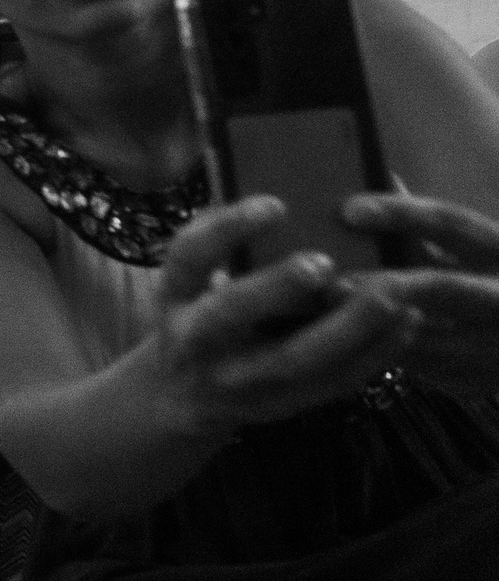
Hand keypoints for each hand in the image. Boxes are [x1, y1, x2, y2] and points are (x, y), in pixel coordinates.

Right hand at [147, 197, 419, 432]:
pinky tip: (406, 324)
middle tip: (324, 262)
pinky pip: (333, 384)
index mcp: (174, 296)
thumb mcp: (188, 282)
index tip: (275, 203)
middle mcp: (195, 339)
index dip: (227, 229)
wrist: (179, 398)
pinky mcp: (282, 404)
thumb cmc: (195, 317)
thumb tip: (272, 176)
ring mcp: (238, 380)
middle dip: (276, 288)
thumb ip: (220, 241)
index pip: (189, 257)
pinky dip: (374, 355)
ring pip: (293, 359)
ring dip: (347, 326)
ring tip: (390, 291)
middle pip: (231, 314)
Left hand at [341, 193, 498, 393]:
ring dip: (370, 326)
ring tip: (317, 314)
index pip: (454, 225)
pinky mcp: (479, 380)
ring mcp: (497, 345)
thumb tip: (383, 175)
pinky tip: (339, 345)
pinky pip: (420, 367)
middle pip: (439, 287)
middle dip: (378, 285)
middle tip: (326, 281)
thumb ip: (433, 225)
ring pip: (424, 335)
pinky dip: (378, 355)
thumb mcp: (482, 250)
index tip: (349, 209)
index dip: (403, 214)